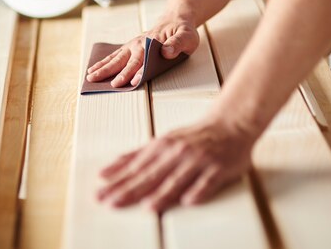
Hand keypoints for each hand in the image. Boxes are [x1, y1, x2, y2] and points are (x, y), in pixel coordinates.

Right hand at [86, 20, 198, 87]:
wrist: (175, 18)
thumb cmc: (182, 30)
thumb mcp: (187, 36)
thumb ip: (177, 44)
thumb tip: (166, 52)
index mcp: (152, 43)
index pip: (143, 61)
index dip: (136, 72)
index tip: (130, 82)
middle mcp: (139, 44)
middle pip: (123, 60)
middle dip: (109, 71)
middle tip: (96, 80)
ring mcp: (133, 45)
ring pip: (115, 58)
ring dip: (103, 67)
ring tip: (89, 76)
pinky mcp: (131, 47)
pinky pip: (115, 55)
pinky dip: (104, 62)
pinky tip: (95, 68)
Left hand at [96, 117, 253, 210]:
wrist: (230, 124)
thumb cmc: (194, 136)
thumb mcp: (163, 141)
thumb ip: (138, 155)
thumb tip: (111, 167)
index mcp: (163, 146)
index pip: (136, 167)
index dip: (118, 180)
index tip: (101, 191)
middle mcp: (178, 153)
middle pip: (151, 175)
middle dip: (130, 189)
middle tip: (111, 201)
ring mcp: (198, 161)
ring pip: (178, 179)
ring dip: (162, 193)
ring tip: (147, 206)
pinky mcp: (218, 169)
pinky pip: (207, 182)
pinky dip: (197, 191)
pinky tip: (188, 201)